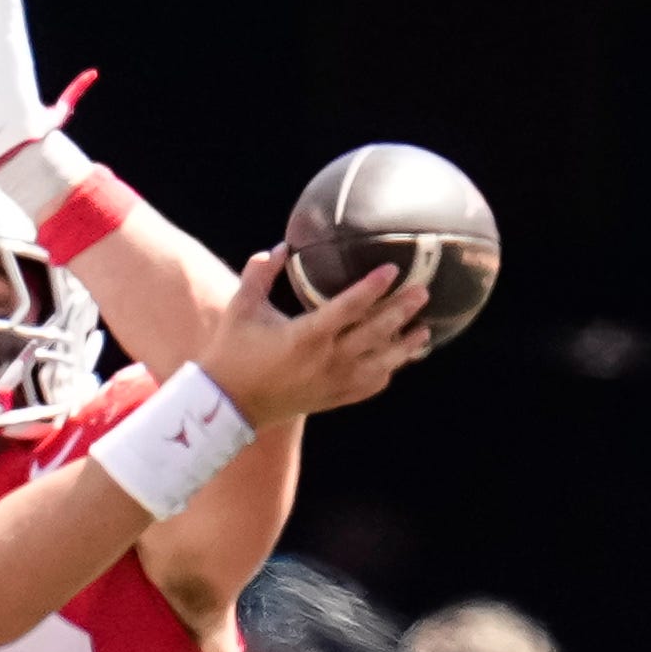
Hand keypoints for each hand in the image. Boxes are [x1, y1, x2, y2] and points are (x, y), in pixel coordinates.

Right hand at [192, 248, 429, 431]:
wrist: (227, 405)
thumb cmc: (232, 352)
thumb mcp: (241, 307)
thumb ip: (260, 273)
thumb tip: (281, 246)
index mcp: (305, 336)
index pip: (349, 307)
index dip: (373, 287)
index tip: (392, 270)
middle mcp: (325, 361)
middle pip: (375, 333)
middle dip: (401, 311)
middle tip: (422, 292)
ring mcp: (332, 383)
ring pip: (380, 364)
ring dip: (405, 346)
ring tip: (424, 330)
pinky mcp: (332, 399)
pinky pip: (369, 386)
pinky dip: (387, 372)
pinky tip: (398, 360)